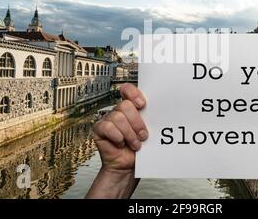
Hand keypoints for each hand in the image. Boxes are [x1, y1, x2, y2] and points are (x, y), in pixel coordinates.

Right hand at [86, 84, 146, 198]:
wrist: (129, 166)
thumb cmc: (140, 149)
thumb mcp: (147, 131)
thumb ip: (148, 118)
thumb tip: (158, 110)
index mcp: (130, 108)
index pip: (127, 90)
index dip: (133, 93)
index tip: (142, 104)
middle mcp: (118, 111)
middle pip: (125, 105)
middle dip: (136, 122)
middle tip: (143, 135)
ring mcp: (107, 119)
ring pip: (118, 117)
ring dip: (129, 134)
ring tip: (135, 144)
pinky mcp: (99, 129)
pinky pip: (108, 127)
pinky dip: (117, 137)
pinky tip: (121, 144)